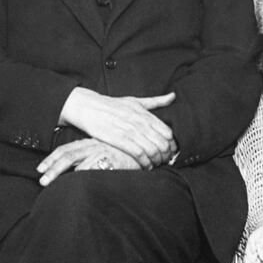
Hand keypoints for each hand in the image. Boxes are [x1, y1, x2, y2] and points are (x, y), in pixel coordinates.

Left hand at [37, 140, 140, 185]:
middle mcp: (93, 146)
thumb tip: (78, 170)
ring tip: (48, 184)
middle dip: (51, 167)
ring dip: (59, 172)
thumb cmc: (127, 153)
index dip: (52, 158)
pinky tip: (71, 184)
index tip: (40, 169)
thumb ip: (93, 160)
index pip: (67, 149)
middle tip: (41, 180)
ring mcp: (101, 151)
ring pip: (75, 161)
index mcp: (90, 143)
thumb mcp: (108, 153)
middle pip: (67, 154)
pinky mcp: (110, 159)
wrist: (147, 149)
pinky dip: (80, 175)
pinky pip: (92, 168)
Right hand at [58, 88, 176, 167]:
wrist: (89, 107)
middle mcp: (140, 122)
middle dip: (167, 155)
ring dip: (157, 161)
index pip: (167, 132)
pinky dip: (145, 163)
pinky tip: (146, 166)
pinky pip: (138, 154)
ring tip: (157, 164)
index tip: (172, 151)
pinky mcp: (119, 140)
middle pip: (162, 143)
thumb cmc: (113, 105)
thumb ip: (156, 101)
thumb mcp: (136, 101)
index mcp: (145, 114)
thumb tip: (173, 96)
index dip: (172, 144)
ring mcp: (130, 131)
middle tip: (166, 161)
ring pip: (152, 150)